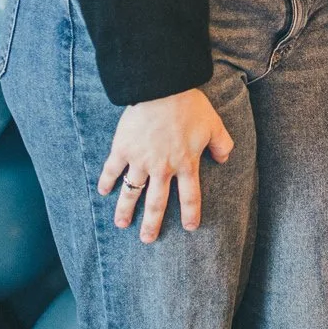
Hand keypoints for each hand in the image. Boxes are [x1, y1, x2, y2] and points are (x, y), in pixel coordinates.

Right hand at [97, 89, 234, 242]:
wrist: (162, 89)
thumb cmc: (190, 106)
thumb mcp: (214, 124)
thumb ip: (222, 144)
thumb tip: (224, 158)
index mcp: (186, 163)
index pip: (190, 195)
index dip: (190, 213)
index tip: (189, 228)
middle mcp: (162, 167)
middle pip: (157, 203)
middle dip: (152, 223)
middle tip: (147, 239)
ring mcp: (140, 160)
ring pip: (132, 192)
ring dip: (125, 210)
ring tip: (121, 224)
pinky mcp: (123, 149)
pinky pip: (112, 170)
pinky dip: (106, 181)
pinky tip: (102, 192)